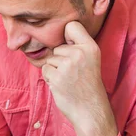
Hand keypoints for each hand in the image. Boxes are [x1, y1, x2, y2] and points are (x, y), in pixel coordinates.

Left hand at [43, 21, 117, 135]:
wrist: (90, 109)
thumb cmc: (87, 85)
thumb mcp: (90, 60)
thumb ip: (77, 47)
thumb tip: (56, 37)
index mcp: (90, 48)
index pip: (72, 26)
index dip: (66, 36)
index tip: (69, 46)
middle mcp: (79, 54)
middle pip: (57, 47)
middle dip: (60, 60)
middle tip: (72, 74)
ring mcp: (67, 66)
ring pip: (50, 59)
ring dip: (54, 70)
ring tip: (68, 80)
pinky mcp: (56, 77)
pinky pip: (45, 70)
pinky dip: (50, 78)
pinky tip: (62, 85)